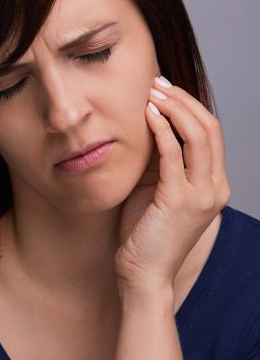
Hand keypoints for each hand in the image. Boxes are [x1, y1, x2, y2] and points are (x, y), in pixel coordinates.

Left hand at [114, 76, 230, 291]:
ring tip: (151, 92)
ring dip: (174, 108)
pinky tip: (146, 115)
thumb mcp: (154, 191)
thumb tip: (147, 129)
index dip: (189, 106)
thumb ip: (158, 164)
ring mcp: (202, 194)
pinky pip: (174, 154)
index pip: (211, 134)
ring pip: (199, 135)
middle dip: (183, 100)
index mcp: (213, 185)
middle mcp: (215, 187)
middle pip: (210, 128)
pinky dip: (161, 129)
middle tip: (156, 83)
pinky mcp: (181, 200)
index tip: (164, 90)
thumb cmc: (143, 236)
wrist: (143, 275)